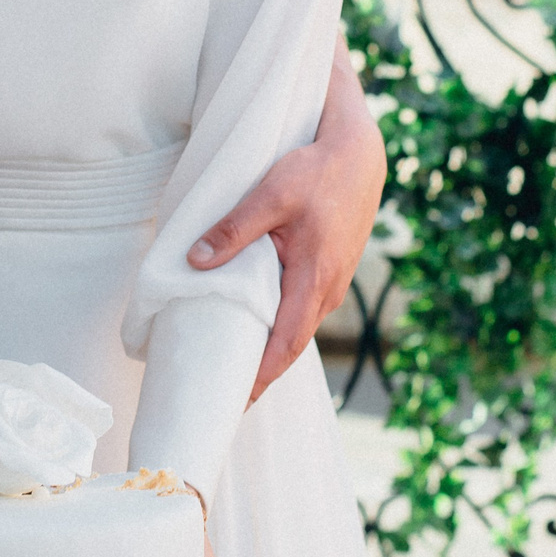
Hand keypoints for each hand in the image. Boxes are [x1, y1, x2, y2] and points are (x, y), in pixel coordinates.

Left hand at [188, 62, 385, 402]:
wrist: (359, 155)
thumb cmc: (316, 171)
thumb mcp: (270, 194)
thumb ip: (234, 229)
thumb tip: (196, 262)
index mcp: (315, 278)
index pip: (286, 343)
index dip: (262, 375)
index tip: (238, 400)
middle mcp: (329, 289)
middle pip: (292, 345)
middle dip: (262, 374)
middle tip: (229, 399)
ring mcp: (333, 283)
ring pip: (298, 328)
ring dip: (271, 351)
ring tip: (237, 369)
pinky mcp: (330, 272)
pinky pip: (303, 310)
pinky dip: (280, 327)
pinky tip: (257, 328)